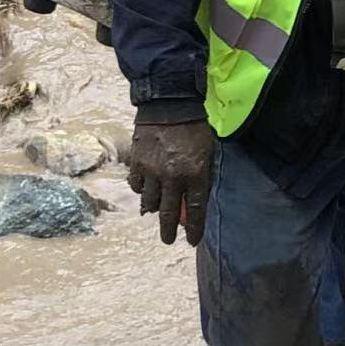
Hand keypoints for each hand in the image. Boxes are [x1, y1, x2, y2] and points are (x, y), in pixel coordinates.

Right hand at [127, 119, 214, 245]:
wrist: (169, 104)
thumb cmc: (194, 127)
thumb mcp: (207, 151)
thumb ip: (202, 175)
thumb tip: (193, 197)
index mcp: (195, 173)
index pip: (195, 209)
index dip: (194, 228)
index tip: (191, 240)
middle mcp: (173, 177)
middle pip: (168, 213)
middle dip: (168, 231)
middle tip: (168, 240)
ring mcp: (152, 171)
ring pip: (150, 203)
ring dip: (154, 210)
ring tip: (155, 212)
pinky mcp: (137, 164)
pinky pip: (137, 186)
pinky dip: (142, 190)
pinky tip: (145, 188)